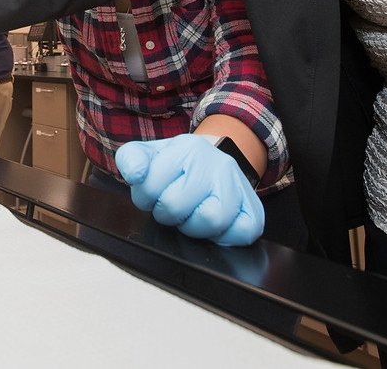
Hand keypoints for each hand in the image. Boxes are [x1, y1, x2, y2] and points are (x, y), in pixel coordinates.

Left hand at [114, 134, 263, 246]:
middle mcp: (217, 163)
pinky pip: (243, 232)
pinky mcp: (254, 209)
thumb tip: (136, 174)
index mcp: (187, 148)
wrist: (213, 162)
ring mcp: (238, 186)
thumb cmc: (177, 165)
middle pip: (177, 206)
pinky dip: (225, 236)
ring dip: (193, 226)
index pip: (151, 186)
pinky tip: (213, 225)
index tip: (153, 191)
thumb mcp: (149, 154)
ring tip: (191, 214)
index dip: (145, 197)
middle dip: (167, 213)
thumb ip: (132, 159)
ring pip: (211, 220)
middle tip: (172, 205)